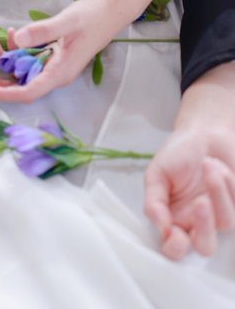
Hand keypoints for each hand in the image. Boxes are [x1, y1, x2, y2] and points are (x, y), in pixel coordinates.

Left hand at [0, 0, 118, 102]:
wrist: (112, 10)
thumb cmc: (93, 17)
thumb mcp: (68, 21)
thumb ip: (43, 31)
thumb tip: (17, 38)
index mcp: (59, 73)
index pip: (26, 92)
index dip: (0, 93)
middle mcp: (54, 74)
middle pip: (19, 85)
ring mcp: (53, 65)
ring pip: (21, 70)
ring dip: (3, 57)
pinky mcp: (52, 55)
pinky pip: (28, 58)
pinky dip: (16, 47)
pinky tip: (9, 32)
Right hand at [145, 63, 234, 258]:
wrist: (203, 132)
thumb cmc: (177, 153)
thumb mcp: (156, 173)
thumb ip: (153, 202)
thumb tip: (160, 228)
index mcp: (173, 218)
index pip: (174, 248)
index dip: (175, 248)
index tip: (173, 234)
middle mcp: (197, 222)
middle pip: (205, 246)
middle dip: (204, 228)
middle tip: (201, 202)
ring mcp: (221, 213)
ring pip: (226, 222)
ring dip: (217, 191)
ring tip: (208, 164)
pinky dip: (229, 182)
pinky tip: (218, 167)